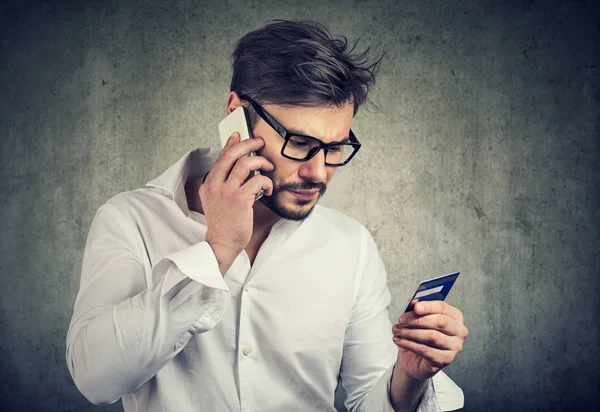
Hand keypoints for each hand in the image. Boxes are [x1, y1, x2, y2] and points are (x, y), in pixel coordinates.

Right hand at [199, 133, 273, 273]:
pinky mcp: (240, 199)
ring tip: (268, 167)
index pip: (221, 157)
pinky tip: (268, 189)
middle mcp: (215, 185)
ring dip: (261, 162)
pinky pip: (257, 181)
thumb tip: (238, 168)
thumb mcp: (216, 201)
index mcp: (209, 184)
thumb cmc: (224, 224)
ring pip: (246, 164)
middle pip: (232, 154)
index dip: (232, 143)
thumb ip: (223, 185)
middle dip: (249, 144)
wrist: (221, 243)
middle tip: (260, 143)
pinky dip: (266, 182)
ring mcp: (227, 191)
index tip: (239, 135)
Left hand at [392, 301, 467, 380]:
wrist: (415, 359)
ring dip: (410, 332)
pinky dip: (408, 344)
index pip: (443, 308)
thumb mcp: (416, 319)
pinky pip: (425, 350)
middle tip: (401, 320)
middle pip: (440, 321)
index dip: (428, 306)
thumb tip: (413, 301)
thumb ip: (417, 308)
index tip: (414, 307)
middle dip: (417, 319)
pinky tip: (398, 340)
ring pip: (431, 336)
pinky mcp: (445, 360)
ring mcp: (454, 347)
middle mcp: (459, 331)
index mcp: (455, 316)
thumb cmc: (419, 334)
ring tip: (396, 330)